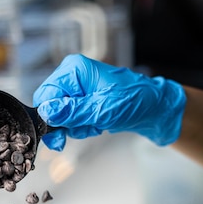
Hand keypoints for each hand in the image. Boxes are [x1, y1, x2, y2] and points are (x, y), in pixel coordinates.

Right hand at [32, 54, 185, 150]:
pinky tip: (98, 125)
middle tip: (83, 129)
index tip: (57, 134)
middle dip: (66, 123)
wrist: (156, 109)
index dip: (49, 115)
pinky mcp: (85, 101)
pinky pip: (73, 119)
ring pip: (62, 116)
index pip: (46, 94)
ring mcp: (79, 90)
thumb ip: (72, 112)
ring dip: (77, 126)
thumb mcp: (100, 110)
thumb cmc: (134, 101)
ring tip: (97, 125)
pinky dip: (84, 127)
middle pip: (52, 106)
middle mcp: (74, 77)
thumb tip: (47, 113)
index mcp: (74, 70)